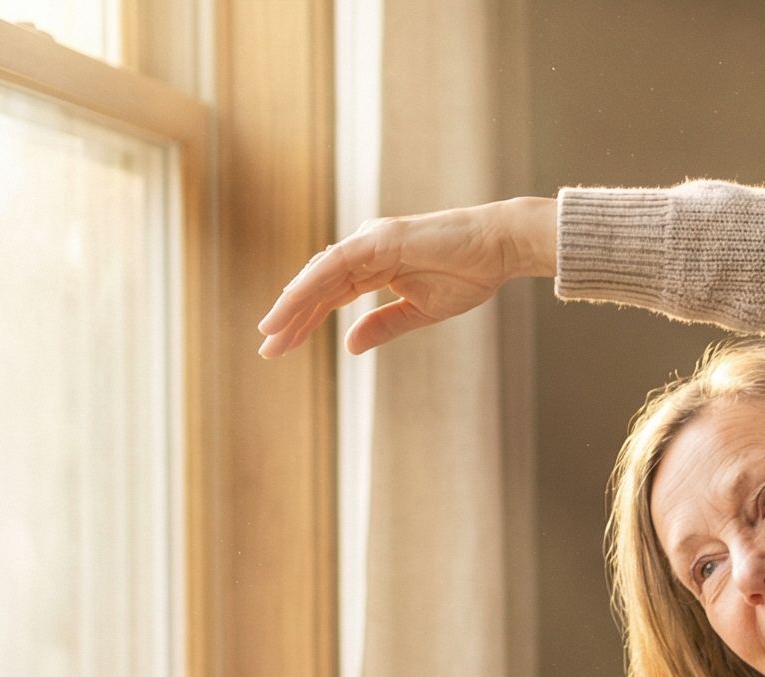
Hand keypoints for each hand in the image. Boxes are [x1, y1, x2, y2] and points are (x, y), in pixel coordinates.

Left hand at [255, 196, 557, 358]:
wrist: (498, 248)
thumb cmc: (469, 275)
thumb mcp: (420, 312)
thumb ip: (384, 325)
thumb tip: (349, 346)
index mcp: (374, 268)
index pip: (329, 298)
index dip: (305, 322)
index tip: (283, 347)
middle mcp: (364, 251)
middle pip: (317, 288)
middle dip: (291, 319)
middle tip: (267, 350)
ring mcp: (369, 242)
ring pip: (319, 277)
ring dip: (292, 305)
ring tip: (270, 332)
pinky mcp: (378, 239)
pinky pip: (336, 264)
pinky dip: (312, 284)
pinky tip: (291, 304)